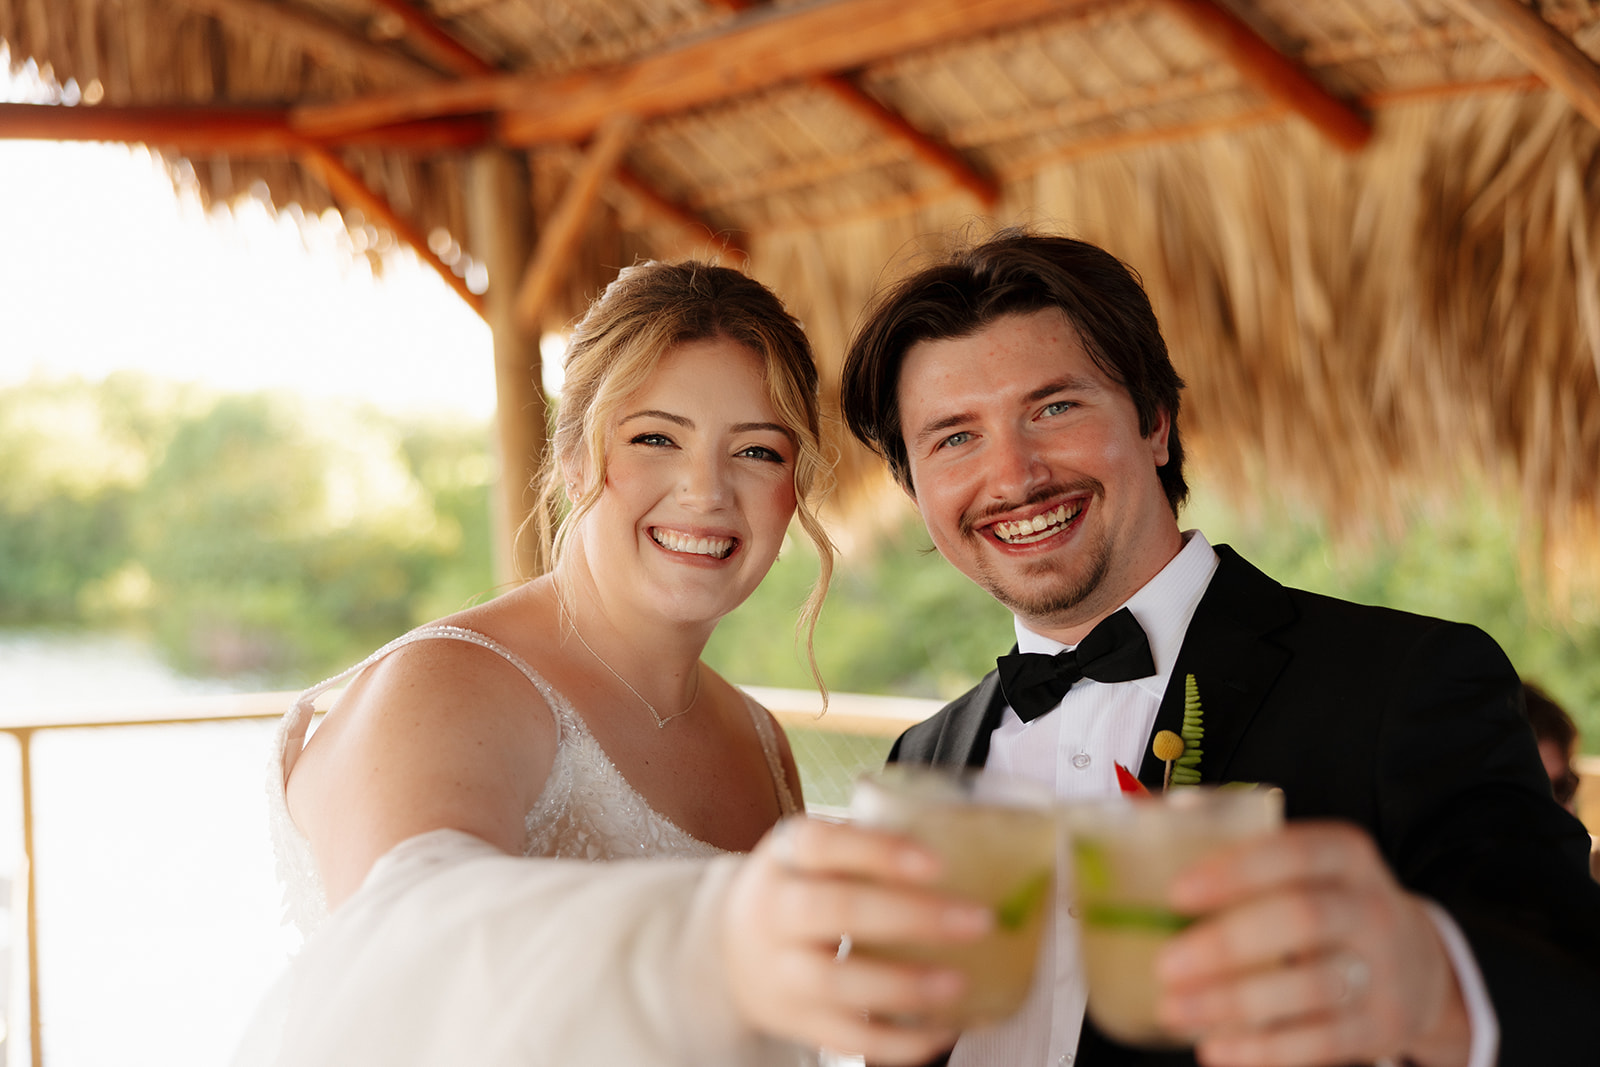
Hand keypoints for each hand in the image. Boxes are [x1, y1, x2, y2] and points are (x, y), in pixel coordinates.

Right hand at [721, 816, 992, 1063]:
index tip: (937, 862)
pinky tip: (945, 1027)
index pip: (823, 844)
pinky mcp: (797, 1022)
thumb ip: (870, 844)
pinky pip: (850, 1039)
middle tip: (978, 920)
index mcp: (787, 856)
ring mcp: (783, 972)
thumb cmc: (799, 886)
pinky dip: (901, 1041)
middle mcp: (775, 911)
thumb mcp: (813, 852)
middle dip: (912, 917)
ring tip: (960, 983)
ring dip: (905, 986)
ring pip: (839, 984)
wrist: (729, 946)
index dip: (879, 852)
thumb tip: (970, 844)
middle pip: (837, 911)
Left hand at [1153, 821, 1470, 1066]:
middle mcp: (1371, 908)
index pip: (1293, 851)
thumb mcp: (1304, 867)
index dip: (1235, 871)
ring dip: (1232, 1003)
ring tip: (1173, 1009)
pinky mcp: (1382, 1026)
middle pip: (1300, 920)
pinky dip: (1262, 1049)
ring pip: (1309, 988)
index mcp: (1345, 855)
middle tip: (1165, 964)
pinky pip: (1320, 1042)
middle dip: (1225, 945)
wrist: (1419, 964)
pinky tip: (1215, 1046)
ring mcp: (1382, 970)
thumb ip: (1237, 853)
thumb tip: (1141, 819)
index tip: (1176, 892)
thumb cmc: (1328, 905)